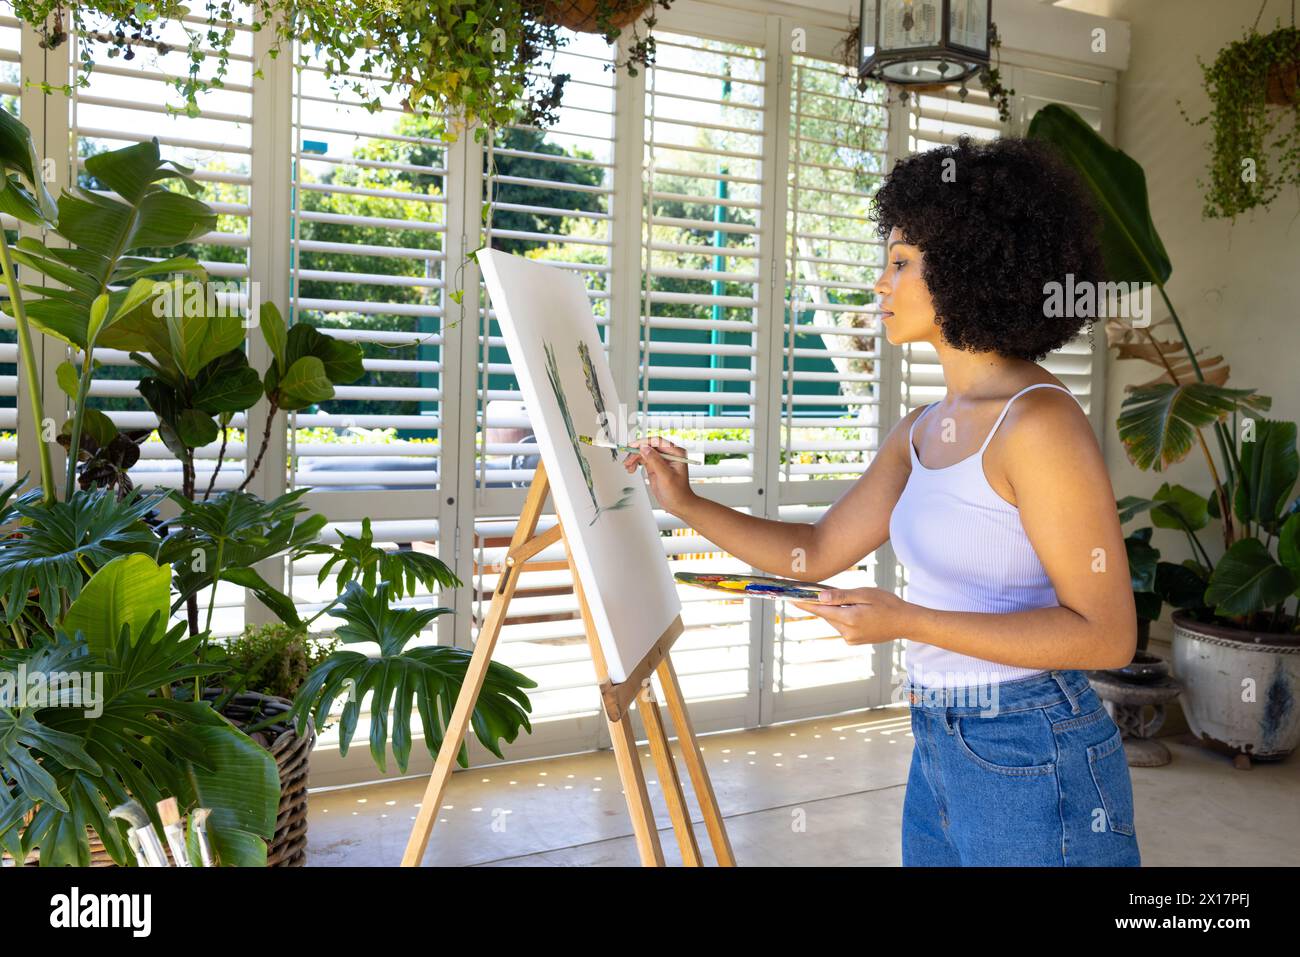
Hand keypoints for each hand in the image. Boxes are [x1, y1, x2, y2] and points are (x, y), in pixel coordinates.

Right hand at [623, 436, 695, 514]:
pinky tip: (631, 468)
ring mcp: (661, 459)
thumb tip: (644, 448)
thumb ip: (655, 461)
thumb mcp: (666, 476)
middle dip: (636, 452)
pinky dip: (635, 463)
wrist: (678, 504)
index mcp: (676, 453)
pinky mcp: (655, 466)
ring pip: (644, 452)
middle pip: (648, 446)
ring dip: (634, 458)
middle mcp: (669, 454)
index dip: (643, 443)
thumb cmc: (678, 492)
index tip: (633, 447)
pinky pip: (642, 460)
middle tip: (628, 460)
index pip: (657, 441)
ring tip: (628, 467)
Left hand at [789, 587, 914, 644]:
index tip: (791, 599)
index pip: (820, 610)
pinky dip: (843, 617)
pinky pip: (842, 626)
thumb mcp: (865, 594)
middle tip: (825, 591)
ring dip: (836, 610)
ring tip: (853, 601)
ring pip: (834, 620)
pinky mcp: (854, 641)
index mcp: (850, 619)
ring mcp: (851, 639)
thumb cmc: (888, 604)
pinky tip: (856, 610)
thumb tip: (820, 598)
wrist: (905, 622)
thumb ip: (841, 596)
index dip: (805, 604)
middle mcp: (848, 632)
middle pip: (827, 614)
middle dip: (824, 603)